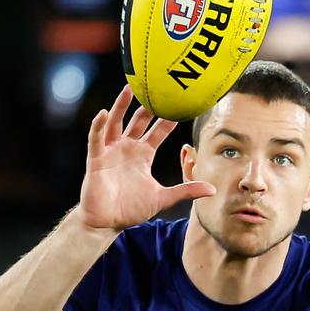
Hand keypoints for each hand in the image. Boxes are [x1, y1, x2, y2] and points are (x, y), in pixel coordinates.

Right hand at [78, 85, 215, 229]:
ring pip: (116, 123)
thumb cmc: (131, 210)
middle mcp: (127, 148)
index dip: (168, 118)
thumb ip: (186, 191)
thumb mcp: (164, 198)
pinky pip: (96, 139)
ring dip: (121, 105)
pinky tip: (103, 113)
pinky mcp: (97, 159)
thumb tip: (213, 190)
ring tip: (128, 88)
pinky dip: (98, 126)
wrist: (106, 223)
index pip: (159, 131)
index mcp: (143, 155)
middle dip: (147, 105)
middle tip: (157, 87)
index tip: (180, 103)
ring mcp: (111, 152)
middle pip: (138, 121)